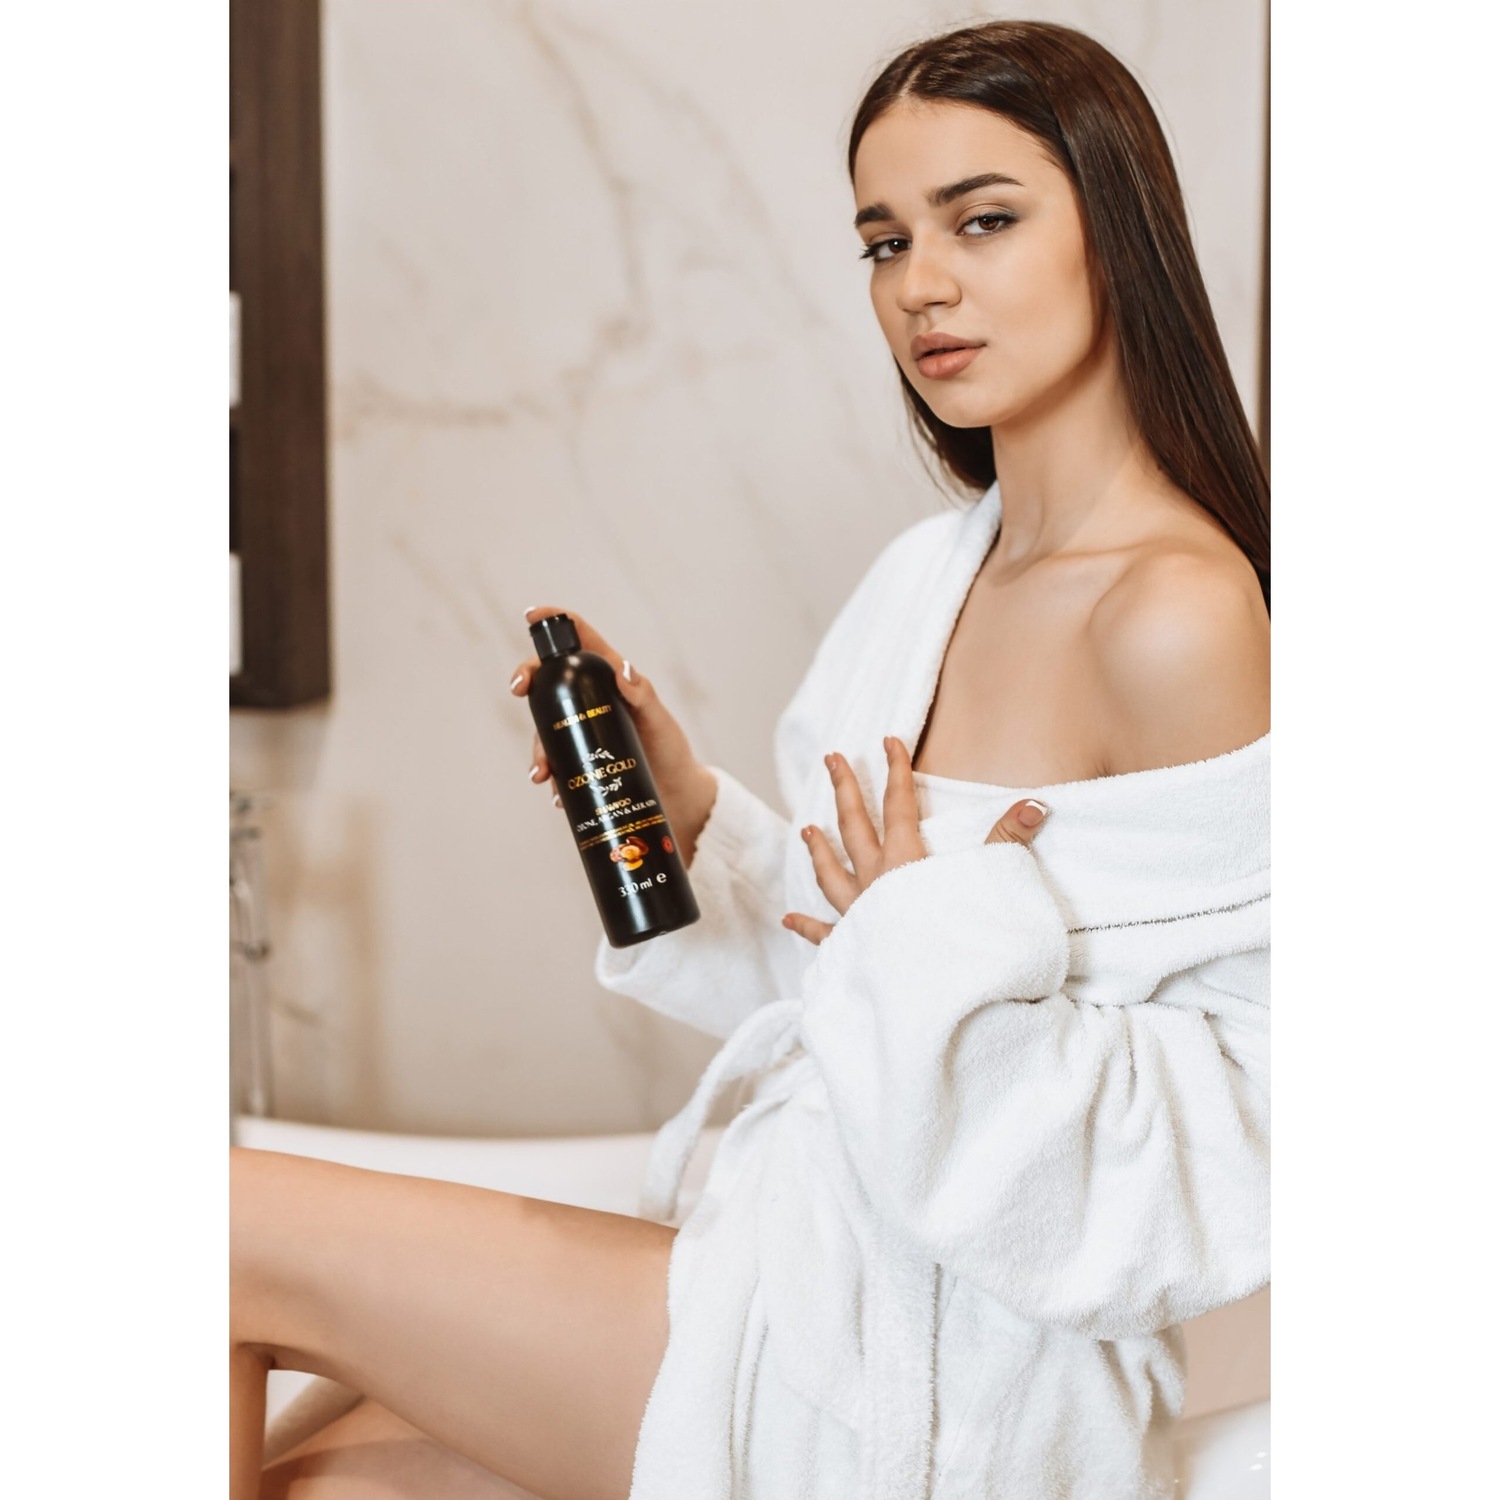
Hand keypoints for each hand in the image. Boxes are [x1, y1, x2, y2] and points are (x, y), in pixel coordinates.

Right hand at [510, 605, 718, 858]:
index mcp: (610, 678)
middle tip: (518, 689)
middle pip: (550, 680)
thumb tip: (622, 671)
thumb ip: (643, 695)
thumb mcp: (658, 720)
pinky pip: (555, 762)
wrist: (674, 795)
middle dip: (528, 679)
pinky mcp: (580, 759)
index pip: (579, 640)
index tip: (531, 615)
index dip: (555, 622)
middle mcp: (591, 700)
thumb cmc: (670, 750)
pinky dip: (550, 776)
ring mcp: (582, 729)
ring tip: (542, 772)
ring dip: (537, 746)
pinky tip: (554, 794)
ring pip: (546, 726)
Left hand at [781, 735, 1050, 945]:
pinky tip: (790, 919)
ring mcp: (859, 916)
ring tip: (806, 828)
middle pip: (854, 827)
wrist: (935, 1002)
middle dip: (844, 790)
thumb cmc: (963, 943)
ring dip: (819, 849)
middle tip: (831, 759)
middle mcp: (875, 883)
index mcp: (906, 863)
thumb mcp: (992, 885)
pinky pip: (826, 935)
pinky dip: (807, 926)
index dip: (896, 771)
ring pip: (832, 874)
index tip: (887, 741)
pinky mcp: (852, 951)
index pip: (899, 806)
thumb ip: (1008, 841)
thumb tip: (1035, 804)